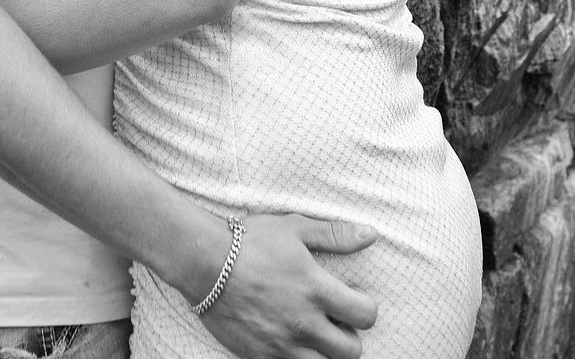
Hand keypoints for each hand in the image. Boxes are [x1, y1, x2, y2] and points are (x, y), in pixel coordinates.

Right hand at [201, 214, 377, 358]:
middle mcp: (304, 323)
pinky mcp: (261, 357)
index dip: (365, 308)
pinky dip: (296, 358)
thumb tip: (370, 234)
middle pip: (351, 351)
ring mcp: (282, 345)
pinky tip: (289, 339)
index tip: (353, 299)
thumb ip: (335, 234)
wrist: (204, 262)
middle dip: (350, 336)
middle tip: (335, 320)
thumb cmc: (251, 241)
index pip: (365, 316)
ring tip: (314, 333)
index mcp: (317, 290)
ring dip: (325, 352)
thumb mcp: (295, 228)